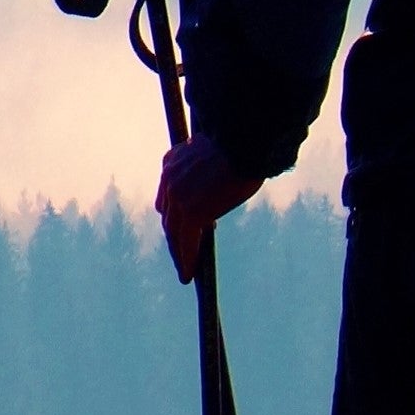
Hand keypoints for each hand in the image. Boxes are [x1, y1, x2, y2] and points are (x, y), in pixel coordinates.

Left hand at [156, 136, 263, 284]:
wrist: (247, 140)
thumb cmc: (244, 142)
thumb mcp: (219, 153)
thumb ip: (211, 169)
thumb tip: (222, 182)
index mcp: (173, 159)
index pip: (169, 193)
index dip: (178, 210)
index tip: (188, 223)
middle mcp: (169, 177)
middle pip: (167, 214)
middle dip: (175, 234)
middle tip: (182, 251)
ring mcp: (177, 195)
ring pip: (173, 231)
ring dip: (178, 251)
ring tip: (184, 269)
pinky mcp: (190, 212)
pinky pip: (186, 242)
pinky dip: (186, 259)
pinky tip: (188, 274)